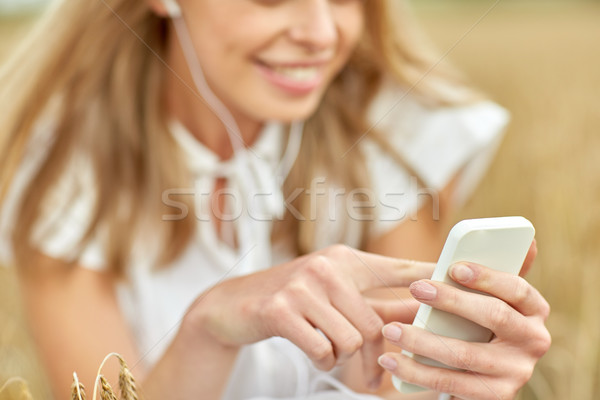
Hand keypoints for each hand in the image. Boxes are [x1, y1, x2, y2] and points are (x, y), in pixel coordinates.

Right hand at [185, 244, 433, 388]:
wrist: (233, 304)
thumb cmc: (291, 300)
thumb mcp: (331, 292)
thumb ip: (370, 302)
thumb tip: (416, 315)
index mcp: (345, 260)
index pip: (398, 268)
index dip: (429, 276)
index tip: (457, 282)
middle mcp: (328, 267)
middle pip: (376, 323)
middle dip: (372, 354)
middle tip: (361, 369)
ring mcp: (304, 286)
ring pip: (351, 339)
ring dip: (342, 357)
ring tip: (327, 349)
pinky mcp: (282, 308)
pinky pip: (323, 348)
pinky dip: (321, 359)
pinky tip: (311, 350)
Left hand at [377, 258, 550, 398]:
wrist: (478, 375)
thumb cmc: (478, 323)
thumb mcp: (489, 299)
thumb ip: (493, 275)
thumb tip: (526, 242)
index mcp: (534, 311)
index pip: (518, 289)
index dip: (487, 276)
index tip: (455, 267)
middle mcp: (533, 342)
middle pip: (494, 317)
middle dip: (452, 300)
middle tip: (417, 289)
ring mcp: (515, 373)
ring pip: (464, 353)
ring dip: (421, 340)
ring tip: (390, 329)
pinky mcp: (494, 397)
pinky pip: (449, 382)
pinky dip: (415, 370)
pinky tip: (391, 359)